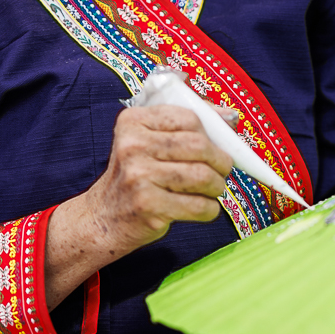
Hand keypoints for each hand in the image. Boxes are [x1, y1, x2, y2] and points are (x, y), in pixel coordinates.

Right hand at [43, 106, 232, 306]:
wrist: (105, 217)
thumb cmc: (136, 177)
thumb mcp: (148, 142)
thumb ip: (184, 126)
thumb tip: (229, 116)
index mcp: (133, 121)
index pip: (189, 118)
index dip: (211, 134)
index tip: (215, 147)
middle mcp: (132, 145)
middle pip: (199, 145)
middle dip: (221, 161)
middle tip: (223, 171)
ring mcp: (138, 176)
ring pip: (202, 176)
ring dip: (217, 186)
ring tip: (212, 191)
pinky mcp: (148, 205)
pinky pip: (198, 205)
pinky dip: (209, 209)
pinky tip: (204, 209)